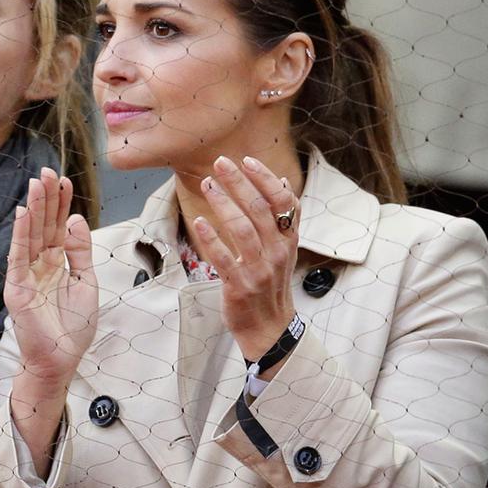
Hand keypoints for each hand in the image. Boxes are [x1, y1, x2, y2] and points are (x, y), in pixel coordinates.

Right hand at [4, 168, 97, 474]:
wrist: (61, 361)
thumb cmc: (73, 328)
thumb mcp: (86, 283)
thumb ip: (81, 252)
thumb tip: (78, 219)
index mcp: (57, 264)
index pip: (59, 227)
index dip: (62, 204)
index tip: (65, 179)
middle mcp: (39, 265)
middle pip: (44, 225)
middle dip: (47, 198)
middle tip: (48, 170)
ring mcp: (26, 275)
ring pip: (32, 235)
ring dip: (34, 208)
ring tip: (37, 182)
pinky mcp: (17, 288)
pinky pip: (18, 256)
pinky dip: (21, 234)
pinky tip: (23, 213)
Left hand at [192, 155, 299, 367]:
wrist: (269, 327)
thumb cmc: (271, 283)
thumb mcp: (284, 249)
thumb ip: (283, 217)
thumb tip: (281, 180)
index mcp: (289, 240)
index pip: (283, 202)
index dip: (265, 179)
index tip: (246, 160)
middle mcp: (278, 252)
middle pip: (259, 209)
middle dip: (239, 182)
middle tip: (220, 163)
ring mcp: (259, 269)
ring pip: (242, 229)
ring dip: (223, 203)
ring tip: (207, 184)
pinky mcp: (240, 286)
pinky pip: (224, 258)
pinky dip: (211, 239)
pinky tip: (198, 222)